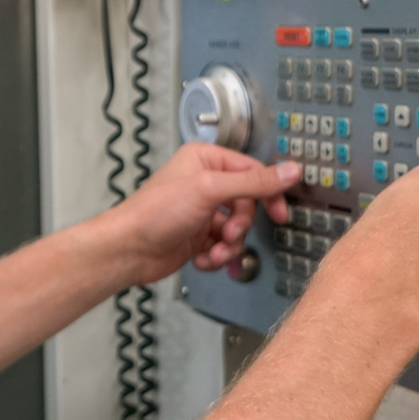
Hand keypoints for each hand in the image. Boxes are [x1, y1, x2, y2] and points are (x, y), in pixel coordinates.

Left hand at [90, 144, 301, 288]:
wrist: (129, 250)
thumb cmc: (155, 212)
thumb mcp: (210, 190)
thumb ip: (254, 182)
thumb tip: (290, 171)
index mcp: (206, 160)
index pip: (252, 171)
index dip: (268, 193)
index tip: (278, 212)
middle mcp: (204, 183)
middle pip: (247, 204)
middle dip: (240, 225)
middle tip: (229, 234)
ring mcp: (201, 211)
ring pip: (237, 229)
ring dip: (229, 245)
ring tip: (213, 251)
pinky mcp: (198, 236)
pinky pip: (223, 246)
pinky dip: (216, 256)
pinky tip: (201, 259)